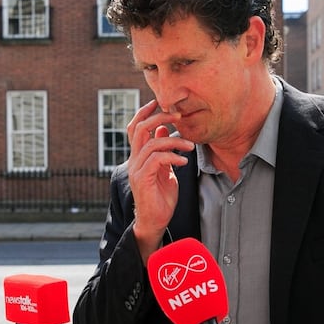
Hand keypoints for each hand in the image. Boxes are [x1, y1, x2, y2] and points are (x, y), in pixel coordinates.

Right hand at [126, 99, 193, 261]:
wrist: (155, 221)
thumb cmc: (161, 197)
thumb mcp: (165, 169)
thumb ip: (162, 151)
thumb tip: (163, 131)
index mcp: (138, 156)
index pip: (135, 127)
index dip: (144, 112)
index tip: (158, 103)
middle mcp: (134, 160)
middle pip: (140, 129)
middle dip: (159, 118)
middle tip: (178, 115)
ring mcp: (136, 170)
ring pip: (152, 143)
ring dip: (174, 141)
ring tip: (190, 145)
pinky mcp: (142, 179)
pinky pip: (157, 160)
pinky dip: (172, 157)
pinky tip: (184, 161)